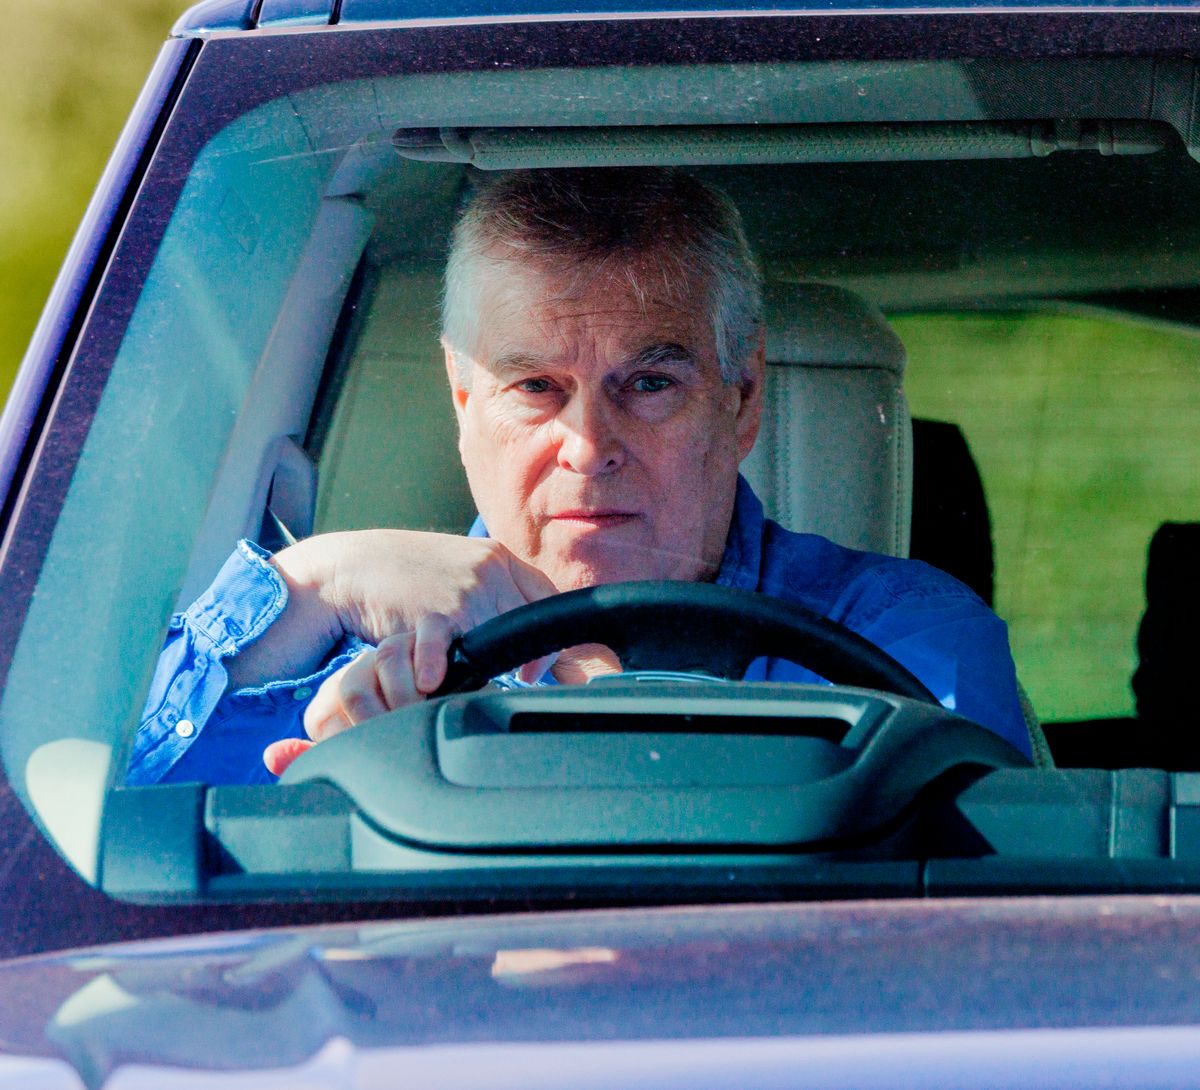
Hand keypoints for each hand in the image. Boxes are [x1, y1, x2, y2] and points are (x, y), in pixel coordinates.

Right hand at [227, 529, 556, 690]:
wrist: (347, 566)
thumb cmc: (403, 578)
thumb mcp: (457, 578)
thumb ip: (494, 601)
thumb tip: (531, 648)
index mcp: (498, 558)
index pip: (548, 598)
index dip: (559, 637)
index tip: (566, 668)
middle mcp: (490, 569)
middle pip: (532, 623)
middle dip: (539, 660)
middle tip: (532, 685)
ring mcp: (464, 588)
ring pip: (500, 640)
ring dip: (492, 672)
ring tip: (479, 690)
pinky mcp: (434, 610)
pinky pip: (453, 648)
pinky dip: (445, 668)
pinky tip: (433, 682)